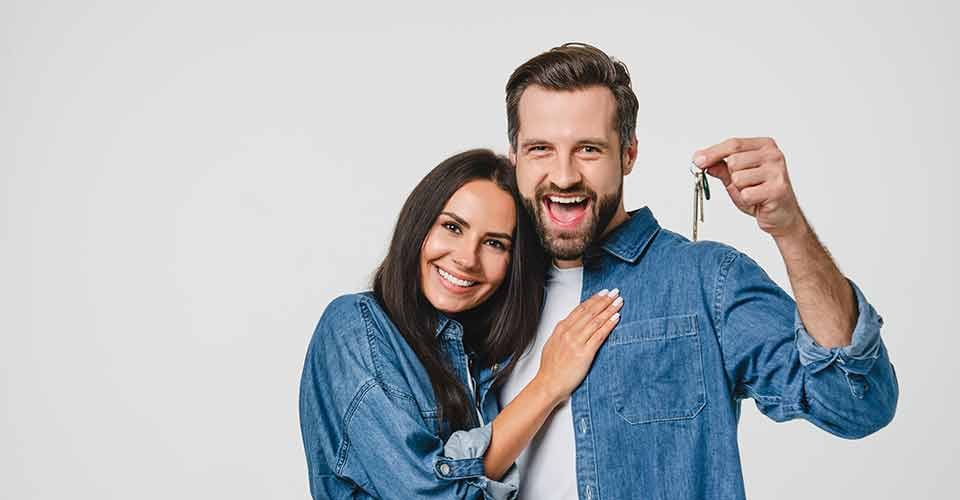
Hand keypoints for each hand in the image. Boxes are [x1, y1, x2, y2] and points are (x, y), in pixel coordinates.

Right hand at [534, 289, 622, 405]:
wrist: (549, 384)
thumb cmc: (551, 368)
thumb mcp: (553, 344)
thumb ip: (563, 332)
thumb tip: (572, 324)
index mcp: (561, 329)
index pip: (580, 309)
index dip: (593, 299)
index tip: (603, 293)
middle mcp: (568, 332)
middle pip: (590, 312)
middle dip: (604, 300)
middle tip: (615, 292)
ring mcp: (576, 342)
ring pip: (596, 321)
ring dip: (609, 309)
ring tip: (619, 302)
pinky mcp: (584, 353)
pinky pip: (599, 335)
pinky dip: (609, 324)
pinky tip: (616, 318)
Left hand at [693, 137, 806, 237]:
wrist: (781, 215)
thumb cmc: (759, 193)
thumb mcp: (736, 178)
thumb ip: (720, 167)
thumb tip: (700, 160)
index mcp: (764, 146)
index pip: (733, 144)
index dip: (713, 152)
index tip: (697, 160)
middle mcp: (773, 155)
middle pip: (734, 161)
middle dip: (732, 176)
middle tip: (745, 185)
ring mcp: (777, 171)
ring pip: (738, 178)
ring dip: (740, 189)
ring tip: (754, 192)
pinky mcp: (777, 189)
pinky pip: (746, 194)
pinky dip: (747, 200)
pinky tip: (759, 200)